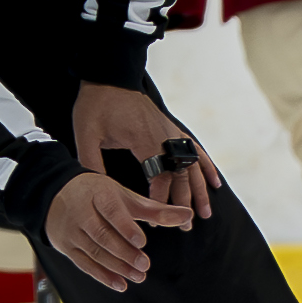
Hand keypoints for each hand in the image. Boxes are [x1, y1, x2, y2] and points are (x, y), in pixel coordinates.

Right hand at [40, 163, 178, 293]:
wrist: (56, 193)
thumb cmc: (98, 194)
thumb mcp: (125, 197)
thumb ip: (156, 210)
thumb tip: (188, 215)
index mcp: (99, 194)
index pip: (111, 211)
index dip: (125, 227)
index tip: (141, 241)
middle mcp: (82, 212)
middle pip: (103, 235)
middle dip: (124, 252)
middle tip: (144, 265)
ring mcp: (72, 231)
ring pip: (94, 252)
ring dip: (117, 267)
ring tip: (137, 276)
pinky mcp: (67, 246)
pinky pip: (84, 264)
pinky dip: (102, 276)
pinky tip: (119, 284)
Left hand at [63, 81, 209, 220]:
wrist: (110, 75)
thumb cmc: (97, 104)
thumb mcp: (86, 134)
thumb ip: (91, 162)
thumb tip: (96, 189)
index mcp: (143, 140)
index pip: (159, 176)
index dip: (160, 199)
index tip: (157, 218)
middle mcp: (163, 136)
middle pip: (180, 175)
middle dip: (184, 203)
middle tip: (186, 227)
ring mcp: (171, 131)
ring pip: (192, 166)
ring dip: (199, 190)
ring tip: (204, 213)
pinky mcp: (172, 128)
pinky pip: (195, 150)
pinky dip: (206, 166)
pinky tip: (215, 182)